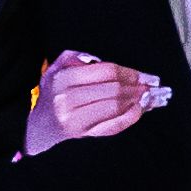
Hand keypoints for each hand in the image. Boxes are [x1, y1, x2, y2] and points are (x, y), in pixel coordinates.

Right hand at [24, 49, 154, 156]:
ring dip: (136, 101)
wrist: (41, 124)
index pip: (106, 71)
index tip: (142, 75)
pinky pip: (113, 125)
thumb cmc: (55, 93)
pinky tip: (138, 110)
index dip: (129, 72)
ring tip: (147, 96)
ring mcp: (75, 118)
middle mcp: (67, 98)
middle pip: (113, 89)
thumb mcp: (57, 68)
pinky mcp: (83, 132)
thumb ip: (77, 57)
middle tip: (149, 85)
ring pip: (115, 107)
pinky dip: (130, 117)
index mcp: (63, 78)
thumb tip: (111, 67)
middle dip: (136, 87)